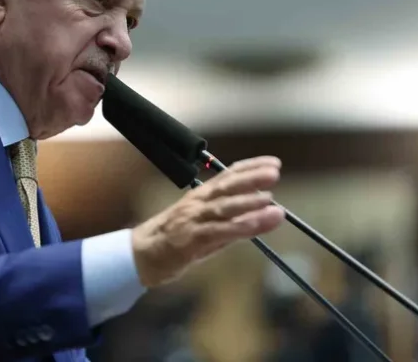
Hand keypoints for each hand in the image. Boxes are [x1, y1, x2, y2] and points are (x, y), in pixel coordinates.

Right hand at [131, 156, 284, 286]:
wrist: (143, 255)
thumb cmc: (177, 239)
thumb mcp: (209, 227)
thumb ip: (236, 222)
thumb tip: (267, 216)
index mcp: (202, 195)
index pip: (228, 175)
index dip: (251, 167)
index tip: (273, 163)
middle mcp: (198, 203)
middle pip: (227, 187)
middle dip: (251, 178)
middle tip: (274, 173)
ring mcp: (193, 220)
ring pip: (223, 207)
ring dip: (247, 202)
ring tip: (269, 198)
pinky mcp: (190, 239)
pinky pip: (217, 231)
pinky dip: (238, 227)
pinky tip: (254, 223)